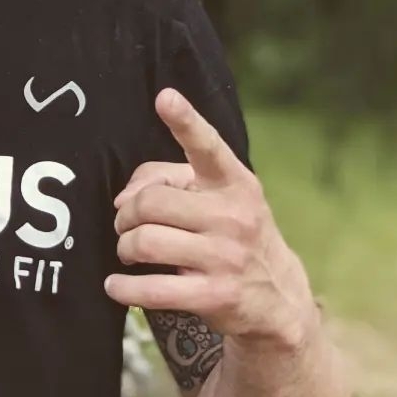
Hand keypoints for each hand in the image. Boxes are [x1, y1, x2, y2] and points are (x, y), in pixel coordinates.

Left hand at [104, 91, 311, 347]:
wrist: (279, 299)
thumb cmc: (235, 236)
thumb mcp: (218, 198)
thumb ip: (165, 180)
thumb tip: (122, 197)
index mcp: (234, 183)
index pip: (207, 147)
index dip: (185, 122)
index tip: (164, 98)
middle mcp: (233, 216)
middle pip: (150, 204)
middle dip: (125, 216)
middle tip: (125, 225)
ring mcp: (226, 257)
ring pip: (145, 242)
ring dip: (124, 248)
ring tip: (128, 252)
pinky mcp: (215, 295)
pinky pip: (152, 288)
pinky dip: (124, 288)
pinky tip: (116, 286)